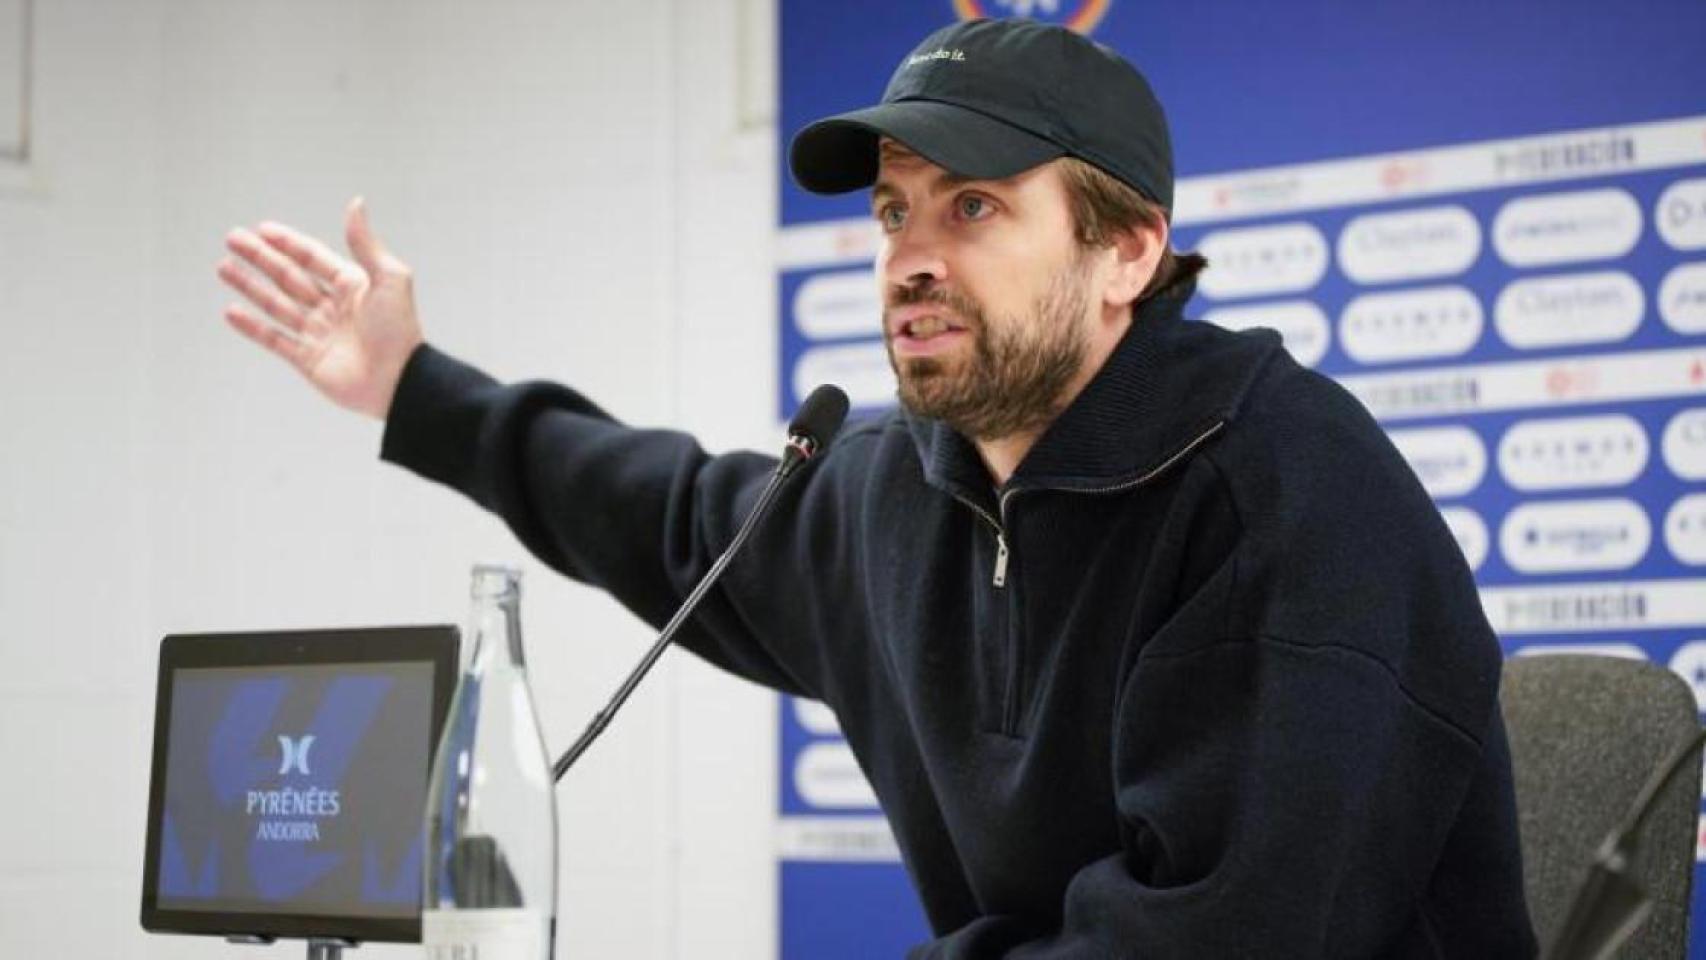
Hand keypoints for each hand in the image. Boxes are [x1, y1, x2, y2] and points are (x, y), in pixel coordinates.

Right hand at [217, 197, 424, 419]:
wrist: (399, 381)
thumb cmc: (399, 329)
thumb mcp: (389, 278)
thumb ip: (365, 243)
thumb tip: (356, 203)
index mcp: (352, 286)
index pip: (313, 257)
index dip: (288, 243)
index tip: (262, 229)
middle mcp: (333, 307)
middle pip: (289, 276)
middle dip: (261, 258)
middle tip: (232, 239)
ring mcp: (319, 334)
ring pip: (277, 305)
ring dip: (250, 286)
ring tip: (224, 267)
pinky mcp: (308, 360)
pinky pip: (275, 340)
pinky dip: (252, 327)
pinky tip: (231, 311)